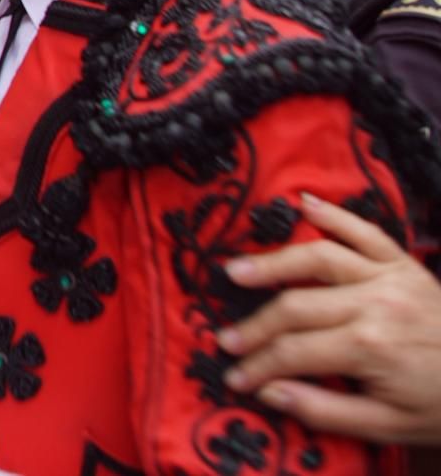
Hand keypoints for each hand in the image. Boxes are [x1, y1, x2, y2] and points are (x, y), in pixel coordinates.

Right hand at [217, 193, 440, 444]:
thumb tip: (269, 393)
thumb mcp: (387, 426)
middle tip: (225, 339)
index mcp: (369, 346)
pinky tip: (303, 204)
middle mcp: (374, 302)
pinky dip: (334, 214)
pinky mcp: (404, 263)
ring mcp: (389, 276)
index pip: (294, 352)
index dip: (258, 365)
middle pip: (296, 306)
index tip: (234, 377)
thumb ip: (324, 411)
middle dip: (256, 327)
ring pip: (317, 258)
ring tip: (236, 272)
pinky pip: (365, 231)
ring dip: (272, 263)